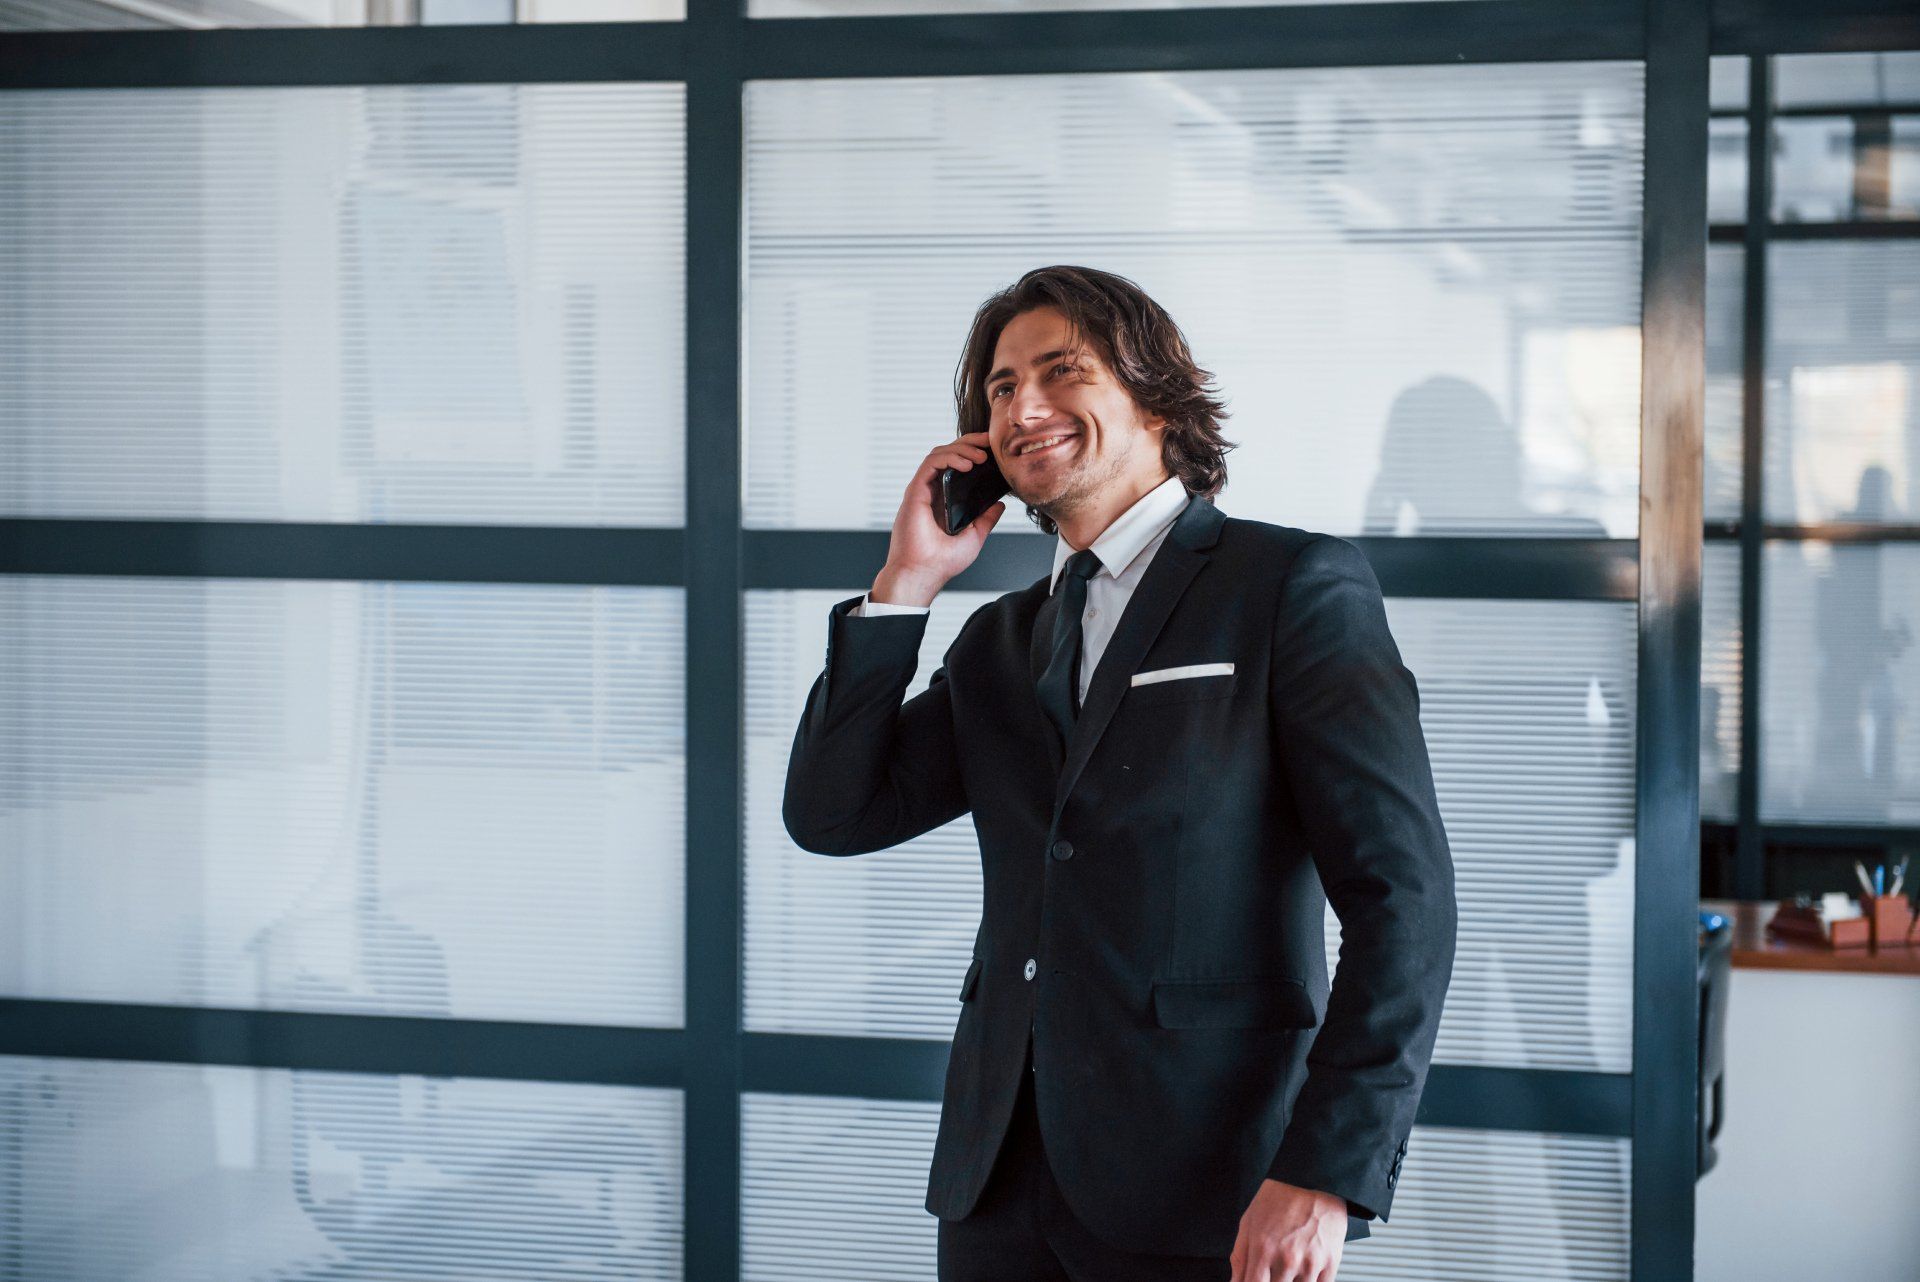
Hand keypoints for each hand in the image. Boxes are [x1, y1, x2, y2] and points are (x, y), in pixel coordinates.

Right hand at [871, 430, 1006, 606]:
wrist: (922, 574)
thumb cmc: (940, 562)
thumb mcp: (974, 537)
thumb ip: (985, 519)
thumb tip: (999, 504)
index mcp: (943, 500)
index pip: (957, 466)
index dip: (973, 452)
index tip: (993, 450)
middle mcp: (932, 491)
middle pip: (949, 454)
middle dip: (970, 443)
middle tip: (990, 442)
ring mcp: (922, 490)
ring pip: (940, 454)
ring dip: (962, 449)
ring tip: (981, 456)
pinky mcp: (915, 491)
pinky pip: (931, 464)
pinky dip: (949, 458)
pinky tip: (967, 464)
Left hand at [1229, 1178, 1346, 1281]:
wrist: (1311, 1180)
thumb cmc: (1279, 1199)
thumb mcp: (1248, 1223)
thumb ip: (1239, 1258)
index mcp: (1263, 1249)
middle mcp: (1287, 1259)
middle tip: (1273, 1273)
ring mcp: (1310, 1263)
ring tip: (1288, 1271)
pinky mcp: (1330, 1263)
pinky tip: (1304, 1273)